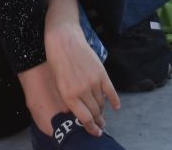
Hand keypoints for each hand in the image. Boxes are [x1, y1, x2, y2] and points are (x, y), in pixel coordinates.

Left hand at [37, 13, 119, 136]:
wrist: (64, 39)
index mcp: (68, 95)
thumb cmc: (56, 61)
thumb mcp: (57, 83)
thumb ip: (68, 99)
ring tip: (102, 115)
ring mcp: (93, 82)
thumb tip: (78, 112)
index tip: (95, 132)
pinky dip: (114, 101)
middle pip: (94, 112)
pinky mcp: (102, 73)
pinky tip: (116, 107)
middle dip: (98, 121)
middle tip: (100, 125)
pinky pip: (111, 92)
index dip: (91, 128)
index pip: (84, 119)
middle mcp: (82, 91)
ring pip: (102, 103)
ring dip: (102, 111)